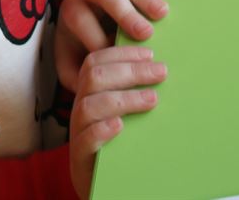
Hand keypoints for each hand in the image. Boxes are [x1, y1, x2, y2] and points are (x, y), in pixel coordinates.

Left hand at [56, 0, 167, 92]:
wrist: (83, 22)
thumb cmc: (82, 50)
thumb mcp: (74, 70)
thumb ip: (82, 79)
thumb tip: (99, 88)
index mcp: (69, 16)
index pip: (80, 21)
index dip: (101, 40)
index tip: (123, 59)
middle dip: (124, 11)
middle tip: (147, 33)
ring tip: (162, 12)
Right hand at [68, 45, 164, 199]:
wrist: (106, 185)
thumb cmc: (120, 142)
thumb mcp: (124, 110)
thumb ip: (132, 89)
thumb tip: (159, 66)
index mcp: (89, 91)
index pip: (97, 59)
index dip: (123, 53)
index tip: (150, 53)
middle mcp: (80, 106)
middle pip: (95, 76)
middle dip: (130, 70)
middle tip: (161, 72)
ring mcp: (78, 131)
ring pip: (90, 105)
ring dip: (124, 98)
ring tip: (152, 100)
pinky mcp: (80, 158)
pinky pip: (86, 139)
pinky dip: (102, 130)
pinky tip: (120, 126)